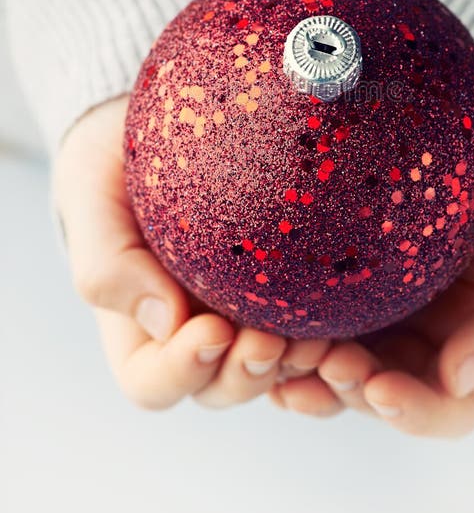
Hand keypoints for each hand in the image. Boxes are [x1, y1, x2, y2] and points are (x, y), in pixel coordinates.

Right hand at [52, 95, 329, 409]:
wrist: (162, 125)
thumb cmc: (113, 167)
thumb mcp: (91, 199)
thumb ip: (108, 261)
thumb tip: (166, 320)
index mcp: (140, 331)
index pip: (155, 381)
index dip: (183, 369)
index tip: (212, 329)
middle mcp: (194, 334)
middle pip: (222, 386)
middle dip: (247, 374)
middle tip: (272, 343)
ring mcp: (244, 314)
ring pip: (273, 368)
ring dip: (294, 364)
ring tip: (319, 338)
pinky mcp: (285, 288)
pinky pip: (310, 326)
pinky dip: (329, 333)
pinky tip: (344, 316)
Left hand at [268, 105, 473, 434]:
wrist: (457, 114)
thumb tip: (458, 378)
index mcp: (465, 337)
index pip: (445, 405)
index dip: (414, 412)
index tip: (379, 388)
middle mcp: (410, 334)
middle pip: (373, 394)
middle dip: (344, 389)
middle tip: (321, 358)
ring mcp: (363, 307)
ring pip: (322, 367)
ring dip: (299, 371)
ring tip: (275, 349)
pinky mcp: (321, 275)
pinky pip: (291, 319)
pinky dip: (272, 335)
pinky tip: (251, 324)